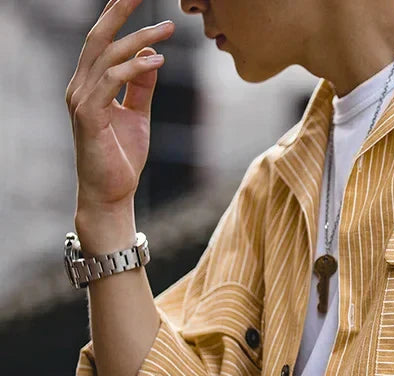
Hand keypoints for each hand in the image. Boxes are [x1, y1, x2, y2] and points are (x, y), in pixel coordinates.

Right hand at [66, 0, 174, 211]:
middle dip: (119, 11)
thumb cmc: (121, 158)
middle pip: (98, 37)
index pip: (101, 41)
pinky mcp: (89, 116)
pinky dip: (134, 68)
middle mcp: (80, 86)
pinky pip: (111, 81)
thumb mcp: (138, 117)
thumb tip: (153, 56)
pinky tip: (158, 61)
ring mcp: (82, 100)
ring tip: (167, 29)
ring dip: (139, 39)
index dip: (116, 16)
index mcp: (89, 84)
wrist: (111, 193)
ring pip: (107, 56)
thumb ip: (142, 88)